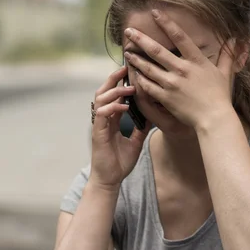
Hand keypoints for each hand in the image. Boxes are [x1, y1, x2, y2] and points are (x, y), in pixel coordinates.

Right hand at [89, 67, 151, 189]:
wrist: (110, 180)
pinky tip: (124, 106)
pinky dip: (112, 107)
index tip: (132, 72)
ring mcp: (99, 126)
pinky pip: (102, 115)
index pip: (114, 96)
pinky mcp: (97, 134)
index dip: (121, 83)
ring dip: (114, 91)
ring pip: (100, 99)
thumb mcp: (136, 143)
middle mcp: (104, 120)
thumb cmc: (119, 164)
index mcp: (111, 121)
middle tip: (126, 68)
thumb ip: (141, 128)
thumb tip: (152, 117)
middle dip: (114, 79)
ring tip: (129, 87)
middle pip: (104, 92)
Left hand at [123, 10, 242, 129]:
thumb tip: (235, 39)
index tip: (155, 13)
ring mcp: (172, 84)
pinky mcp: (166, 97)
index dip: (166, 23)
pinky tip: (133, 75)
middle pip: (157, 50)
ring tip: (127, 52)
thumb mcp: (225, 72)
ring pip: (149, 68)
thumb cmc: (219, 96)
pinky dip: (140, 80)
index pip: (179, 36)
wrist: (213, 117)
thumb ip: (227, 55)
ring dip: (136, 59)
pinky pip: (148, 87)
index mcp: (196, 60)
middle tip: (129, 31)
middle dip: (141, 39)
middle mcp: (182, 69)